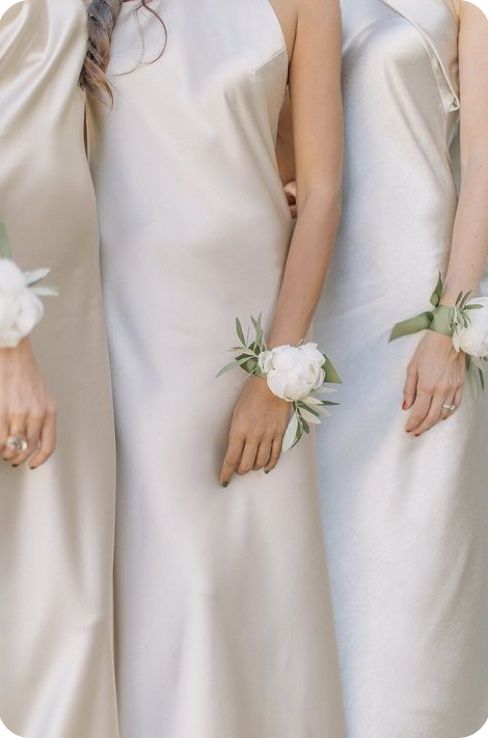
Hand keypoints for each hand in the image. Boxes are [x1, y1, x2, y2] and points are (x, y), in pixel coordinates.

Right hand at [0, 339, 56, 467]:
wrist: (13, 354)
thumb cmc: (26, 372)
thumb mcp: (43, 396)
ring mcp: (18, 413)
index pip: (48, 445)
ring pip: (11, 446)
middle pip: (27, 449)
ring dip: (4, 452)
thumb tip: (34, 440)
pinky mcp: (1, 411)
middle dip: (17, 456)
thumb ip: (42, 417)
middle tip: (11, 456)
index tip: (32, 464)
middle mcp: (36, 414)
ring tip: (2, 448)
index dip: (39, 459)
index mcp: (49, 411)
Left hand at [220, 375, 289, 486]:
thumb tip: (235, 449)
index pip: (231, 459)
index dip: (226, 473)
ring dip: (254, 467)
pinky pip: (275, 455)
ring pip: (260, 462)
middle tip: (238, 470)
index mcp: (239, 429)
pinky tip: (265, 467)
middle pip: (246, 464)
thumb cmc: (251, 395)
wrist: (273, 384)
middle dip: (240, 471)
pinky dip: (270, 464)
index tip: (224, 481)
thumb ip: (236, 432)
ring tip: (251, 465)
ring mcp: (268, 436)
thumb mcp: (236, 412)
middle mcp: (254, 435)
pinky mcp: (279, 434)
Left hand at [403, 331, 465, 435]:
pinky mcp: (460, 385)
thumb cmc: (427, 349)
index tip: (408, 429)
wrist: (448, 337)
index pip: (419, 412)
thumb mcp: (412, 367)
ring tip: (426, 425)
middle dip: (422, 427)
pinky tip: (442, 416)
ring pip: (444, 414)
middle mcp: (441, 390)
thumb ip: (408, 389)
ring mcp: (452, 389)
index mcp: (426, 386)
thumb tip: (405, 406)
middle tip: (415, 432)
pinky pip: (455, 405)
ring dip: (434, 422)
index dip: (413, 423)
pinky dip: (448, 414)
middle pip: (432, 417)